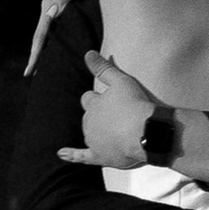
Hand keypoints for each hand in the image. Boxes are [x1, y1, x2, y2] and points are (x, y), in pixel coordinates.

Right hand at [24, 0, 136, 72]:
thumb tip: (50, 15)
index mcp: (52, 5)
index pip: (40, 35)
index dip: (35, 54)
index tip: (30, 72)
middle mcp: (53, 8)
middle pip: (42, 39)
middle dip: (38, 58)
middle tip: (36, 80)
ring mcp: (61, 10)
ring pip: (51, 36)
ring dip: (48, 52)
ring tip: (46, 73)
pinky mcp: (71, 11)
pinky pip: (61, 31)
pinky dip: (59, 44)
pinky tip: (65, 56)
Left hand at [56, 51, 174, 171]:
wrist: (148, 133)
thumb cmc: (136, 105)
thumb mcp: (121, 80)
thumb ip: (103, 67)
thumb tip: (87, 53)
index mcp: (93, 103)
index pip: (88, 98)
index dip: (99, 99)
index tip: (112, 102)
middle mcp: (89, 121)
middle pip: (88, 116)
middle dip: (98, 116)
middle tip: (117, 117)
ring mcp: (93, 139)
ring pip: (88, 132)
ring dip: (96, 131)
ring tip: (114, 132)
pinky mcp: (99, 155)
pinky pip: (81, 156)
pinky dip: (71, 155)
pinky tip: (61, 153)